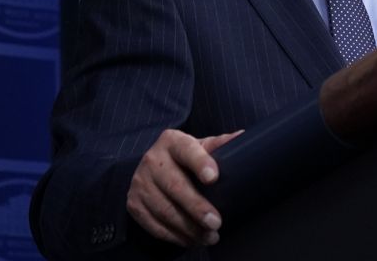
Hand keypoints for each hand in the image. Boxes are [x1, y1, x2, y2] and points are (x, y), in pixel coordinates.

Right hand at [127, 129, 242, 246]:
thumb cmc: (185, 158)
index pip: (187, 151)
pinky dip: (175, 236)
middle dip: (197, 207)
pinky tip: (191, 239)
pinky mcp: (134, 204)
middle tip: (216, 222)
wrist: (153, 169)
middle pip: (175, 186)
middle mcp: (152, 159)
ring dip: (189, 228)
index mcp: (172, 141)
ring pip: (165, 210)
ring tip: (209, 236)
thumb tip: (242, 137)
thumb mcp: (200, 147)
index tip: (213, 178)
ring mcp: (140, 183)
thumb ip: (219, 144)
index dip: (200, 163)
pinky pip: (154, 225)